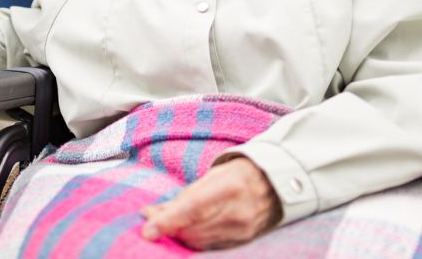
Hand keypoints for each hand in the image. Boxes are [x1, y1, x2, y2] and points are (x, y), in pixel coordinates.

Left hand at [140, 157, 279, 249]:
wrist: (273, 185)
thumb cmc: (238, 174)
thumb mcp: (211, 176)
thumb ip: (184, 196)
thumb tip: (153, 214)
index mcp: (229, 188)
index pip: (192, 208)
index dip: (168, 221)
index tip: (147, 230)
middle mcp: (237, 212)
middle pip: (193, 230)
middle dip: (169, 228)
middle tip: (151, 220)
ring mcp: (242, 230)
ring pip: (199, 242)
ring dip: (179, 236)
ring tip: (167, 225)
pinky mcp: (243, 241)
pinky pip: (211, 247)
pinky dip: (195, 241)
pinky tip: (186, 231)